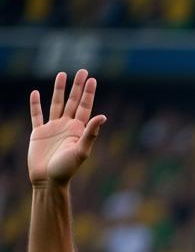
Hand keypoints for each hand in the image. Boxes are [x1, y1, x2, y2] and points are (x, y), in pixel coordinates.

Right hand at [29, 69, 104, 186]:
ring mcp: (52, 128)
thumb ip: (91, 133)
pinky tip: (35, 93)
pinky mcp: (38, 133)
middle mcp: (66, 127)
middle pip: (73, 102)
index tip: (92, 79)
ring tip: (62, 74)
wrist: (48, 181)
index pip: (85, 107)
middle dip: (78, 86)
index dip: (88, 93)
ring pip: (56, 104)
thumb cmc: (66, 170)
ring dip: (59, 90)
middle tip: (83, 70)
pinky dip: (35, 104)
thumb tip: (103, 116)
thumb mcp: (81, 151)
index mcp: (78, 130)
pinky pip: (36, 115)